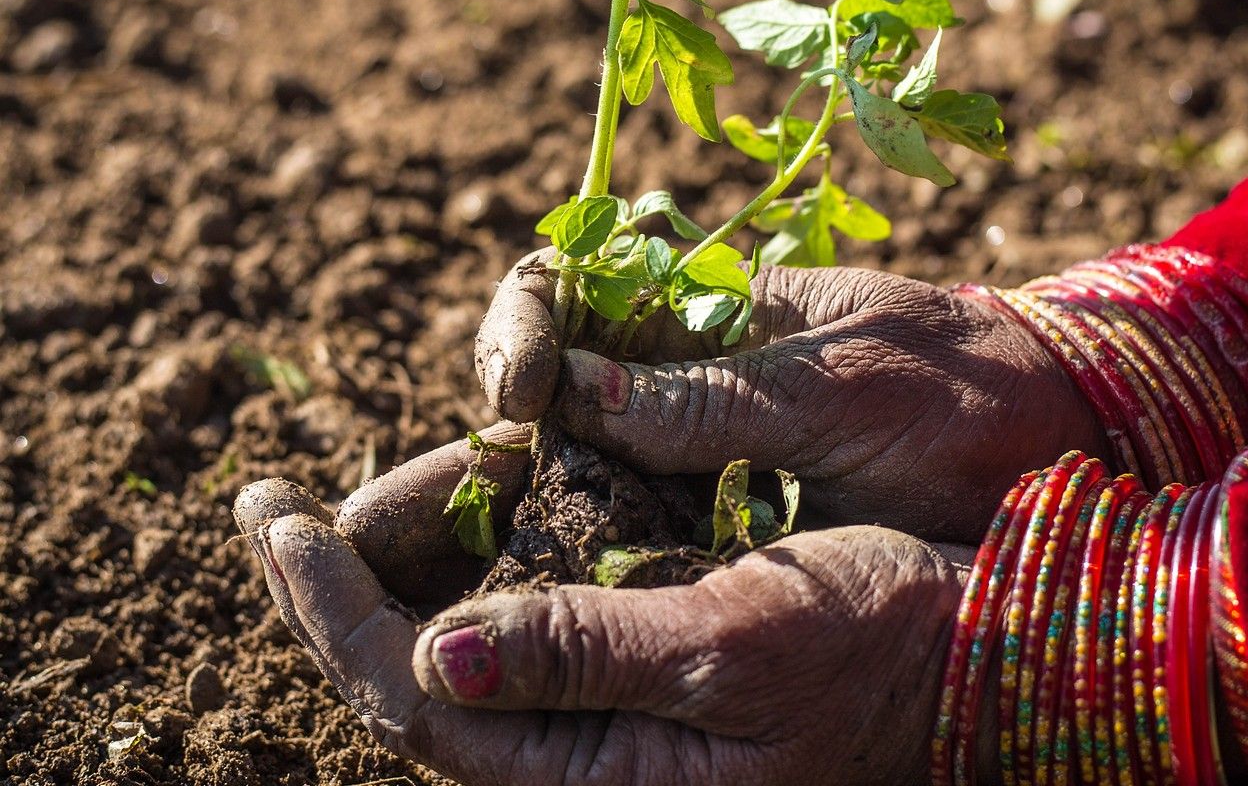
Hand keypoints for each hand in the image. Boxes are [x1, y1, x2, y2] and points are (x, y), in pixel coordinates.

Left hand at [235, 440, 969, 785]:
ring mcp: (611, 685)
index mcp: (600, 775)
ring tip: (329, 508)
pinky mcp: (642, 633)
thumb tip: (438, 656)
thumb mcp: (734, 646)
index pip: (419, 702)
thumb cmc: (876, 642)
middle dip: (339, 590)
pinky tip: (456, 493)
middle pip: (420, 674)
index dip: (335, 613)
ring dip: (402, 562)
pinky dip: (482, 538)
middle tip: (270, 511)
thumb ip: (587, 655)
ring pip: (466, 631)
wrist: (975, 632)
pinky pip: (533, 594)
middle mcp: (590, 742)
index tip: (276, 524)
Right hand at [475, 256, 1110, 540]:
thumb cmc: (962, 393)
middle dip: (501, 408)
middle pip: (554, 367)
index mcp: (714, 304)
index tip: (519, 388)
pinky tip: (553, 570)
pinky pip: (633, 516)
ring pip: (580, 451)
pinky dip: (587, 537)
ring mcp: (703, 439)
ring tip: (475, 535)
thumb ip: (714, 398)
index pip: (576, 284)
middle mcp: (690, 366)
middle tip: (477, 470)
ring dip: (524, 484)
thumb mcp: (839, 391)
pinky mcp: (724, 509)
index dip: (525, 322)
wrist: (1060, 445)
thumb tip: (571, 390)